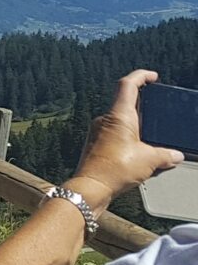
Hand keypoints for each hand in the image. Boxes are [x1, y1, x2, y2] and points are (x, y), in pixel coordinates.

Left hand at [71, 70, 186, 205]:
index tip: (153, 76)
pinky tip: (140, 151)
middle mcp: (106, 120)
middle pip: (125, 102)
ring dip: (137, 124)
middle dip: (143, 104)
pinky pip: (115, 134)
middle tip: (158, 108)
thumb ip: (166, 155)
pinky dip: (129, 138)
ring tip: (153, 135)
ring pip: (121, 120)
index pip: (128, 84)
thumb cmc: (114, 170)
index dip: (141, 76)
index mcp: (119, 116)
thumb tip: (176, 156)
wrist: (89, 188)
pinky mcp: (96, 144)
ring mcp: (98, 131)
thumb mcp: (149, 160)